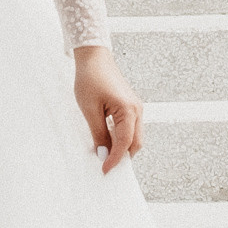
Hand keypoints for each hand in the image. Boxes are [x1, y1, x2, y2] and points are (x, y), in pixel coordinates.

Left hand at [74, 43, 141, 171]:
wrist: (94, 57)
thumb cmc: (91, 78)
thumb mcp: (90, 110)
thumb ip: (99, 134)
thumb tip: (103, 153)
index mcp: (128, 110)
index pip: (125, 143)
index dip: (115, 159)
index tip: (105, 170)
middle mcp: (137, 109)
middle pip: (136, 143)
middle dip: (123, 156)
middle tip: (106, 166)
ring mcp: (136, 107)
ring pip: (135, 136)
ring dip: (123, 147)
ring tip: (105, 155)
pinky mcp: (130, 105)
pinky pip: (131, 127)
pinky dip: (122, 138)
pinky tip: (108, 141)